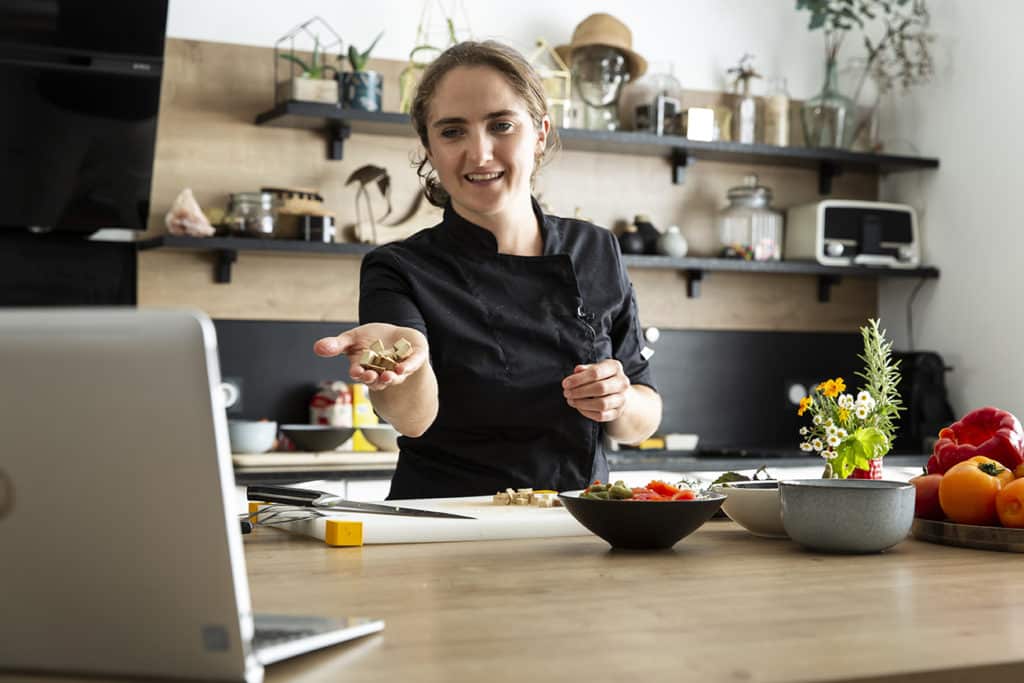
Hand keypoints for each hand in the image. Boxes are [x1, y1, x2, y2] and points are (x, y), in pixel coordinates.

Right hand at [313, 323, 428, 391]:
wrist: (397, 336)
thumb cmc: (371, 339)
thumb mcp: (351, 339)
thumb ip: (336, 345)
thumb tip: (317, 347)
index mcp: (365, 369)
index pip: (360, 374)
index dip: (358, 373)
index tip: (355, 371)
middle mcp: (381, 372)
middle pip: (376, 379)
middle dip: (373, 378)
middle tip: (370, 376)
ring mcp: (398, 367)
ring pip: (394, 377)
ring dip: (391, 377)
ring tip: (388, 376)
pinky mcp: (413, 360)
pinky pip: (411, 365)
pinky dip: (407, 367)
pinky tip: (402, 368)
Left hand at [562, 359, 630, 422]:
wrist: (616, 390)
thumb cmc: (600, 377)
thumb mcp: (593, 368)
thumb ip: (585, 369)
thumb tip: (577, 371)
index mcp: (615, 367)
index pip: (596, 372)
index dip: (578, 379)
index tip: (565, 384)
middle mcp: (622, 382)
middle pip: (600, 388)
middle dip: (579, 392)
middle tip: (566, 393)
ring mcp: (622, 398)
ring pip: (602, 404)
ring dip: (582, 403)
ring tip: (571, 401)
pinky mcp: (617, 412)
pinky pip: (602, 416)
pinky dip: (587, 413)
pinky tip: (579, 407)